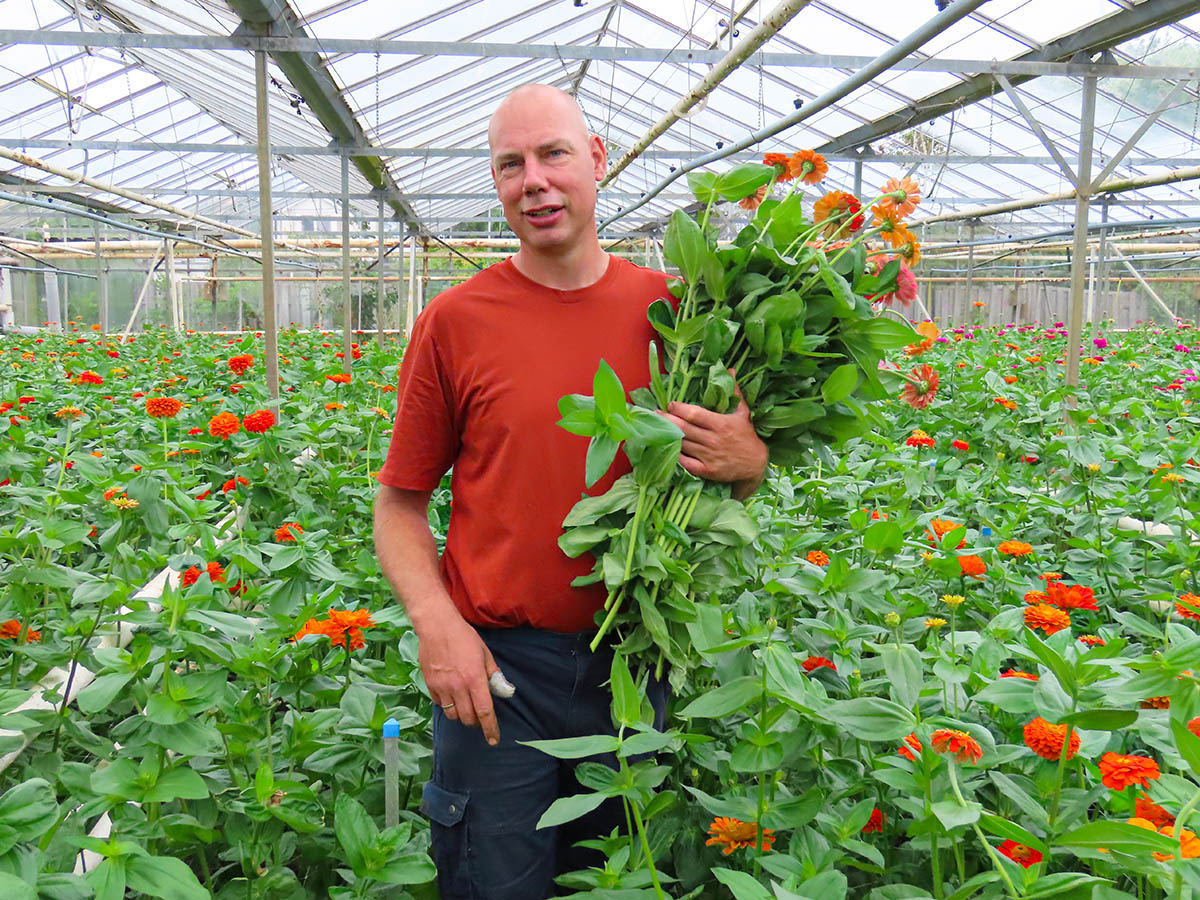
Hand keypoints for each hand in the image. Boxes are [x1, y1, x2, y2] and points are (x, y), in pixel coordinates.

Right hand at [415, 609, 500, 745]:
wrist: (437, 626)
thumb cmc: (464, 637)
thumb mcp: (485, 654)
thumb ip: (494, 675)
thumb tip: (504, 691)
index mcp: (475, 679)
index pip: (485, 712)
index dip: (490, 729)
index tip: (494, 740)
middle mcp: (458, 687)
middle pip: (468, 718)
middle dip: (476, 722)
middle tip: (480, 715)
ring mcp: (442, 687)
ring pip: (453, 715)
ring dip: (461, 715)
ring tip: (466, 705)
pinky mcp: (430, 685)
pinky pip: (440, 705)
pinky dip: (448, 705)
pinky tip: (452, 695)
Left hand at [657, 371, 767, 495]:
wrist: (756, 464)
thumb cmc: (747, 436)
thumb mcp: (742, 412)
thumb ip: (733, 392)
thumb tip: (729, 370)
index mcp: (720, 424)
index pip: (693, 414)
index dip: (678, 408)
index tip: (670, 405)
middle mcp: (713, 440)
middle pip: (683, 428)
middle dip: (667, 419)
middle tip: (656, 413)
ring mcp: (709, 456)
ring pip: (682, 444)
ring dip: (668, 435)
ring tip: (657, 428)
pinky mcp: (706, 470)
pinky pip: (685, 463)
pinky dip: (676, 455)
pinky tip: (668, 447)